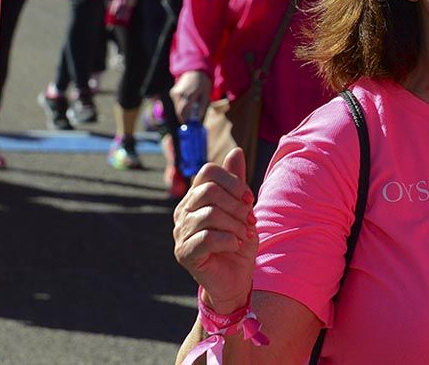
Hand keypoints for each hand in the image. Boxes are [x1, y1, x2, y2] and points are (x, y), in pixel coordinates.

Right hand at [171, 70, 212, 123]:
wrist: (195, 70)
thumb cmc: (203, 83)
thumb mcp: (206, 95)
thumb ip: (201, 107)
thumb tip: (197, 119)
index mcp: (188, 95)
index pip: (183, 113)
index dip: (185, 121)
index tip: (189, 127)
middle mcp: (178, 94)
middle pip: (178, 112)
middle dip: (184, 118)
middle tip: (190, 123)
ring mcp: (174, 93)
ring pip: (176, 108)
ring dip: (183, 112)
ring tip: (191, 112)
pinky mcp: (172, 92)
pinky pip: (176, 104)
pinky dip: (181, 107)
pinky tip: (188, 105)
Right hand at [173, 147, 257, 313]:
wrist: (235, 278)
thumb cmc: (238, 241)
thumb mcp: (243, 208)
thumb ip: (237, 182)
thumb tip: (236, 151)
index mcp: (195, 198)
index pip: (208, 172)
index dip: (233, 182)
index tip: (248, 199)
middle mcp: (183, 212)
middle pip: (209, 191)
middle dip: (237, 205)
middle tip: (248, 221)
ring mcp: (179, 232)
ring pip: (210, 214)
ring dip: (235, 225)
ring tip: (243, 236)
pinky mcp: (184, 253)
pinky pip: (208, 237)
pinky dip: (229, 240)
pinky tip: (235, 245)